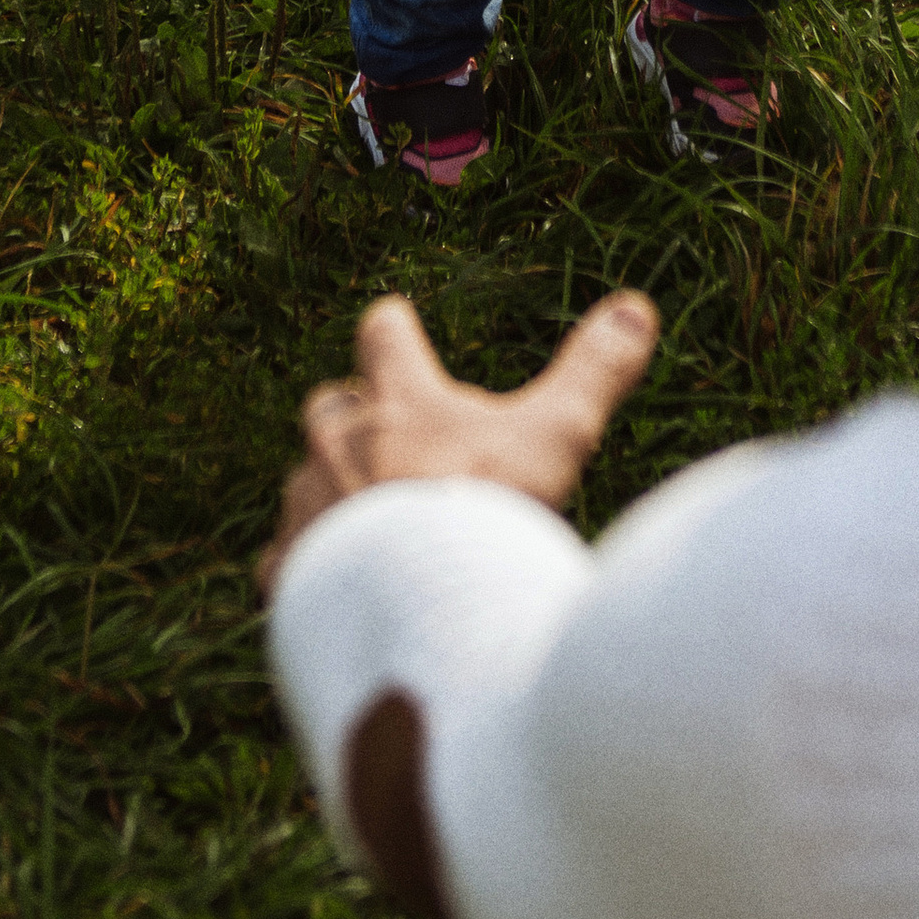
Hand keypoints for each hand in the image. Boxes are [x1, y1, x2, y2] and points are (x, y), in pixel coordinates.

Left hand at [258, 289, 659, 595]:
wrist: (413, 608)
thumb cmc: (484, 512)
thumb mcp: (554, 436)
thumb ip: (592, 373)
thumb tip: (636, 310)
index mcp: (397, 399)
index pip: (383, 333)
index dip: (393, 331)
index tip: (397, 324)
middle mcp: (336, 440)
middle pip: (331, 405)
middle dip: (354, 416)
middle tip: (390, 440)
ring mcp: (305, 502)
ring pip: (306, 480)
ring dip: (331, 491)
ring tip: (372, 525)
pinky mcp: (285, 565)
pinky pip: (281, 556)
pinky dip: (303, 565)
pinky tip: (331, 589)